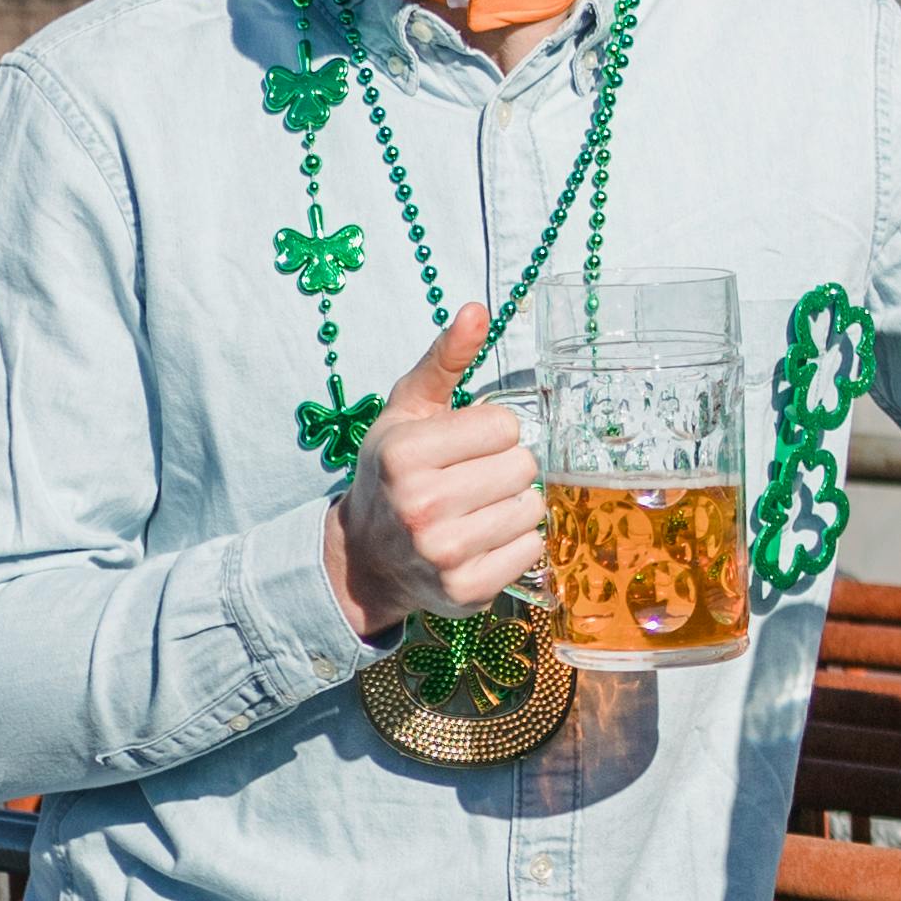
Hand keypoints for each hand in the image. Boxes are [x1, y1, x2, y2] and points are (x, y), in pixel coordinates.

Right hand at [324, 304, 544, 640]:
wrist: (368, 557)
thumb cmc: (394, 472)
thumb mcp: (408, 410)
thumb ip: (444, 360)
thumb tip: (478, 310)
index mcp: (404, 453)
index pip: (505, 425)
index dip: (490, 432)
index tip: (462, 446)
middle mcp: (420, 505)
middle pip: (523, 466)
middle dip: (503, 468)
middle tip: (469, 481)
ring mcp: (444, 553)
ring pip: (532, 507)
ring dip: (512, 505)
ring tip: (475, 511)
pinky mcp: (467, 590)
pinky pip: (532, 549)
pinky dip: (515, 543)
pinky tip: (482, 541)